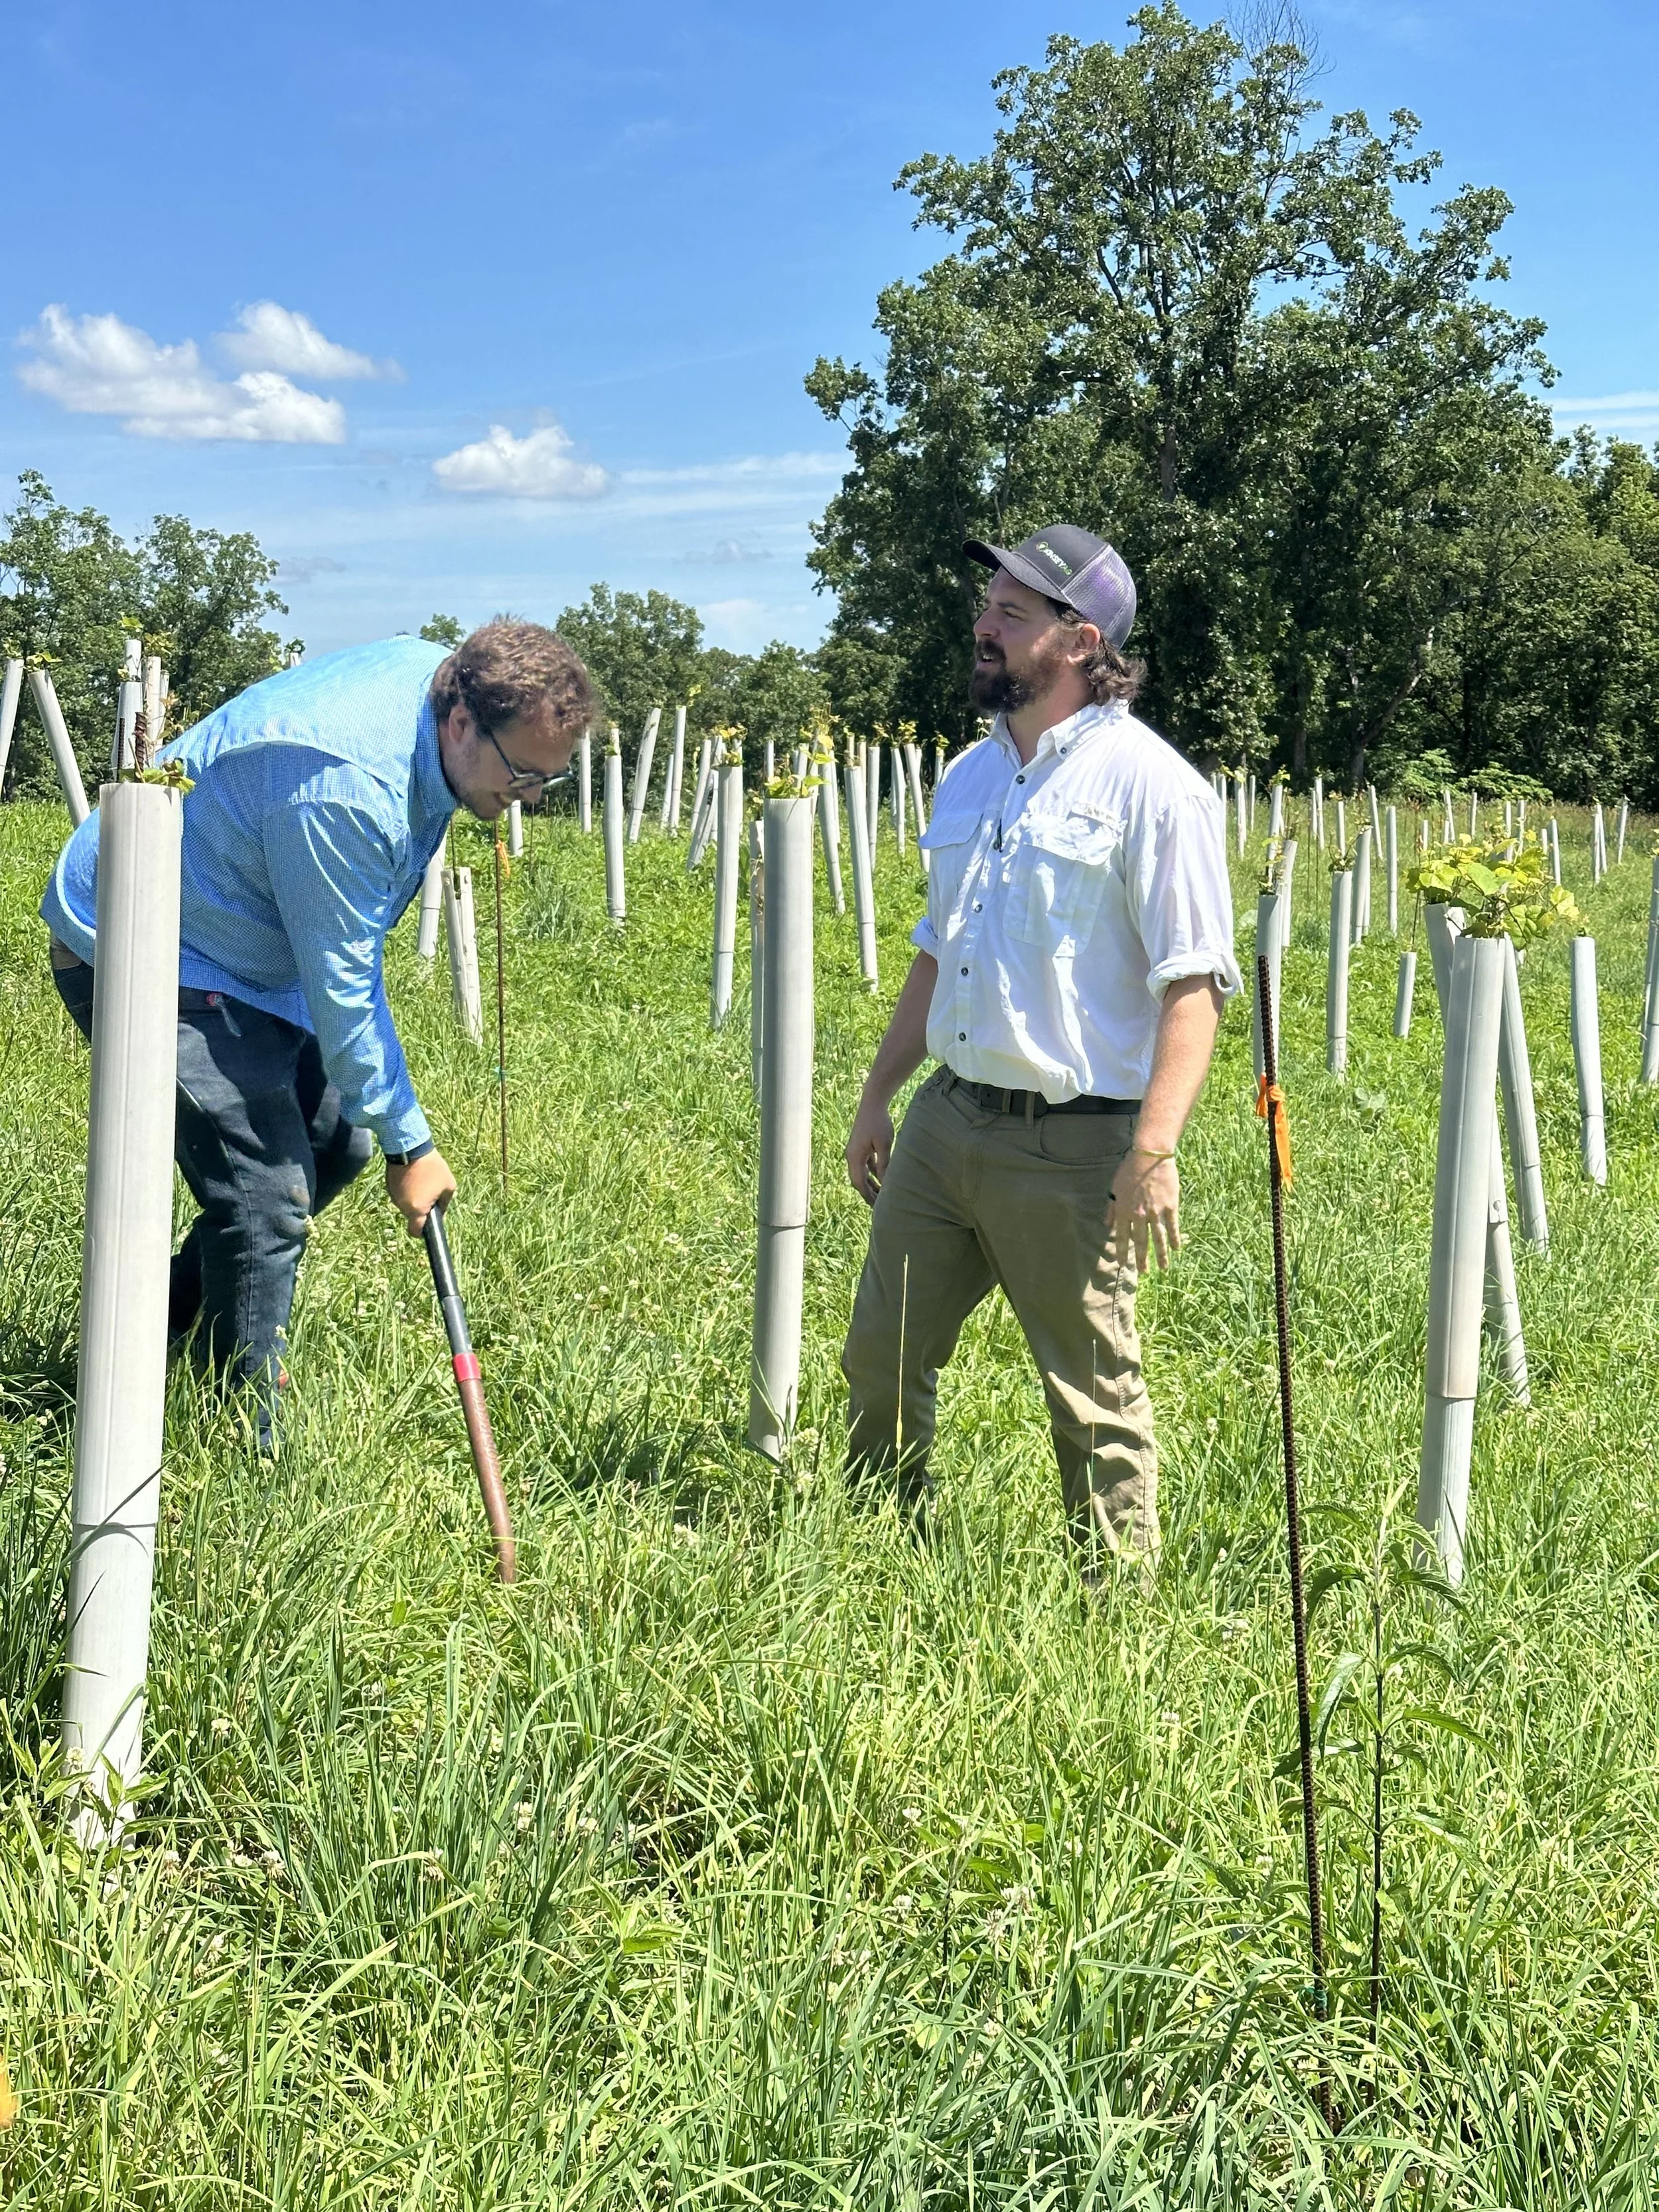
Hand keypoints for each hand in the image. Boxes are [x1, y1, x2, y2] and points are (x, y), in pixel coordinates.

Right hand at [385, 1149, 456, 1236]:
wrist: (410, 1147)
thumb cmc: (432, 1167)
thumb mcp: (448, 1185)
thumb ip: (445, 1203)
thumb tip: (441, 1212)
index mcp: (417, 1209)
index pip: (415, 1231)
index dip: (422, 1232)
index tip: (427, 1227)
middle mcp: (402, 1206)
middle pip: (412, 1215)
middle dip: (421, 1209)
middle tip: (431, 1194)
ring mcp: (393, 1195)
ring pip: (406, 1204)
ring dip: (413, 1198)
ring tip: (422, 1181)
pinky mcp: (389, 1185)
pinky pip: (400, 1193)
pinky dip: (406, 1189)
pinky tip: (413, 1177)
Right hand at [845, 1091, 894, 1205]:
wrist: (872, 1103)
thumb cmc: (879, 1122)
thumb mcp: (884, 1144)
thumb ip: (884, 1164)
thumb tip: (886, 1182)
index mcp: (854, 1157)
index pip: (859, 1183)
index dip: (867, 1196)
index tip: (877, 1207)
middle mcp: (851, 1156)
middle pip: (858, 1180)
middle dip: (868, 1193)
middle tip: (880, 1207)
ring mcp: (855, 1152)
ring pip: (862, 1174)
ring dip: (871, 1184)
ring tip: (882, 1196)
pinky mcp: (861, 1147)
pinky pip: (865, 1165)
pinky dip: (872, 1174)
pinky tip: (883, 1180)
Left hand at [1107, 1149, 1180, 1272]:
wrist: (1149, 1156)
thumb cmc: (1129, 1169)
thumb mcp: (1114, 1188)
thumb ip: (1111, 1207)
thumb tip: (1106, 1224)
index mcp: (1123, 1211)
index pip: (1122, 1237)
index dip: (1122, 1251)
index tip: (1122, 1264)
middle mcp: (1139, 1215)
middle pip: (1141, 1242)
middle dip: (1142, 1259)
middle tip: (1144, 1273)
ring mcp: (1156, 1212)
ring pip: (1158, 1239)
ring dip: (1160, 1255)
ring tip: (1163, 1268)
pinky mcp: (1170, 1207)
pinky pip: (1173, 1227)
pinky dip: (1175, 1239)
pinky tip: (1177, 1249)